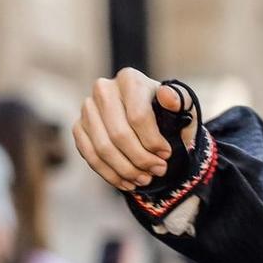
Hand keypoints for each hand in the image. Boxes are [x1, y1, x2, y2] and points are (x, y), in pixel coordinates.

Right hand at [73, 69, 192, 191]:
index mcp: (130, 79)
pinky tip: (127, 183)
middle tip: (158, 171)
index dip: (153, 141)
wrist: (152, 120)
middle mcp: (103, 89)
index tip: (166, 155)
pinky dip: (110, 174)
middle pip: (119, 134)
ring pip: (103, 148)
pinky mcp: (79, 127)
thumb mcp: (183, 107)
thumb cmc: (170, 114)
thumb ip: (180, 101)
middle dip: (141, 159)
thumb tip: (168, 96)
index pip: (138, 116)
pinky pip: (89, 156)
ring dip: (126, 170)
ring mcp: (87, 108)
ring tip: (145, 179)